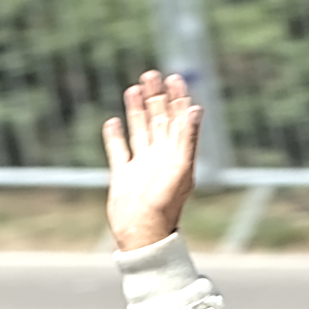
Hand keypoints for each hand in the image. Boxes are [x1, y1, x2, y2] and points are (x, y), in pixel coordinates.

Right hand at [101, 68, 201, 254]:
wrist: (142, 234)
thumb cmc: (165, 205)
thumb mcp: (179, 168)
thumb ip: (187, 139)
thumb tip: (195, 108)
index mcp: (176, 153)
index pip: (178, 118)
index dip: (177, 97)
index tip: (174, 77)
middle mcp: (159, 156)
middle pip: (158, 119)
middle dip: (156, 97)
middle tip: (151, 74)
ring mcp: (140, 165)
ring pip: (139, 130)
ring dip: (136, 110)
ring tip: (134, 88)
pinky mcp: (122, 175)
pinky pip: (118, 150)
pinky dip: (114, 136)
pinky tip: (112, 122)